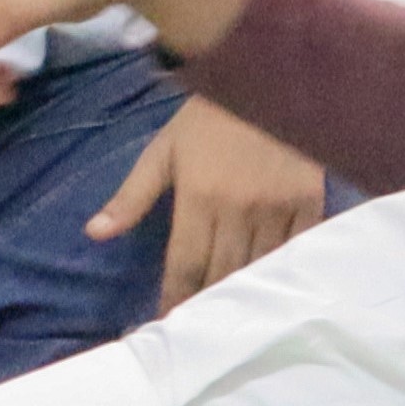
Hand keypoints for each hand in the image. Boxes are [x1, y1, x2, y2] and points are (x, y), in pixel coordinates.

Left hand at [89, 97, 324, 307]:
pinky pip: (297, 249)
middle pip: (222, 274)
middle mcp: (239, 209)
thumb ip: (131, 196)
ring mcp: (278, 207)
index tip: (168, 323)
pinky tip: (274, 290)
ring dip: (245, 293)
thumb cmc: (207, 117)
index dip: (176, 299)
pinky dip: (283, 270)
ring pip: (260, 267)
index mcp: (199, 198)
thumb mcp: (162, 151)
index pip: (185, 265)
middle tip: (199, 329)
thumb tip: (94, 233)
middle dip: (208, 303)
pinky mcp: (309, 201)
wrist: (266, 76)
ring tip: (233, 318)